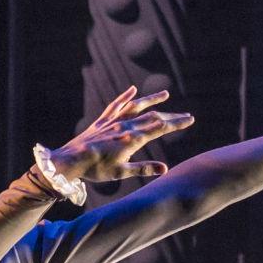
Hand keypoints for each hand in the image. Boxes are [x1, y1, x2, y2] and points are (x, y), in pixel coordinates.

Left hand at [46, 86, 194, 184]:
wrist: (71, 160)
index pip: (160, 128)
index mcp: (133, 139)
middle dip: (171, 115)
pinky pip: (116, 105)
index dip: (176, 123)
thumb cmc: (96, 169)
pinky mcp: (103, 121)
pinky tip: (132, 90)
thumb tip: (165, 169)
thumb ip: (144, 168)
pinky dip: (125, 96)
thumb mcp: (122, 172)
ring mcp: (113, 121)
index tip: (190, 119)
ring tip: (165, 94)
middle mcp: (125, 126)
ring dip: (152, 100)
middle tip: (186, 115)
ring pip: (137, 106)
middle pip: (153, 117)